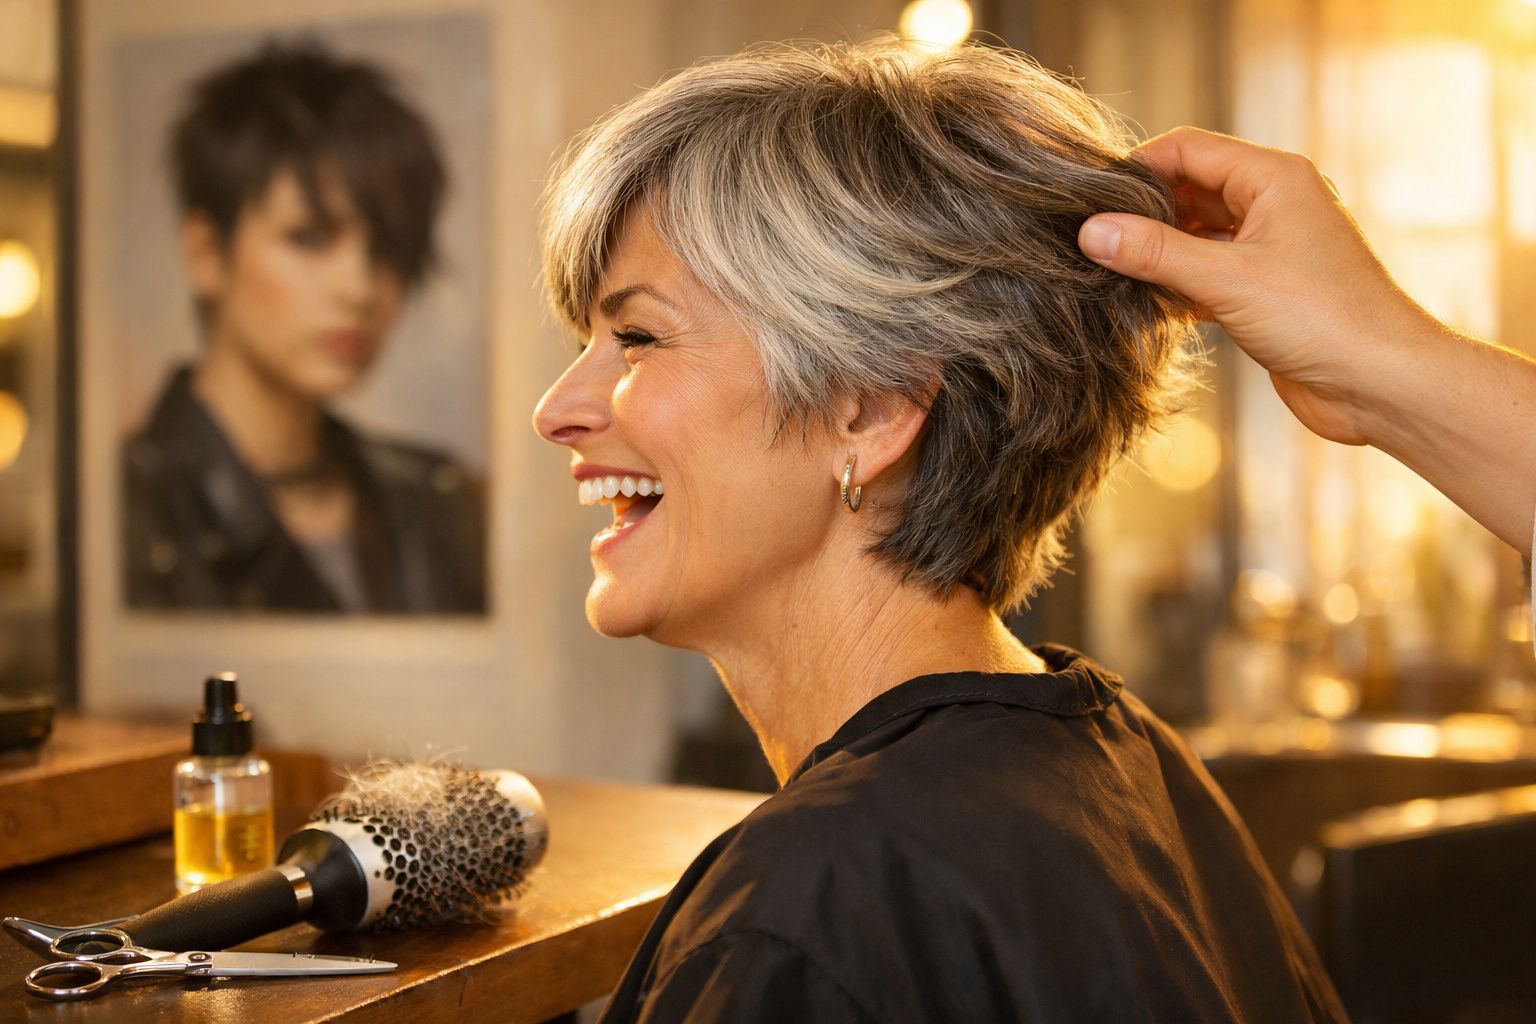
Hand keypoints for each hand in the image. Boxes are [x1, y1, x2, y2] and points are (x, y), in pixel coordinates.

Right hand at [1077, 127, 1428, 446]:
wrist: (1380, 384)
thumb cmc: (1323, 319)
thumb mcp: (1228, 280)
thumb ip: (1156, 253)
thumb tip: (1092, 231)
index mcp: (1274, 179)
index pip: (1188, 150)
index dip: (1138, 168)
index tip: (1091, 198)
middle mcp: (1273, 204)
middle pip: (1189, 190)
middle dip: (1143, 213)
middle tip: (1093, 240)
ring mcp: (1270, 248)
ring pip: (1196, 234)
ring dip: (1157, 253)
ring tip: (1110, 272)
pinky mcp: (1264, 290)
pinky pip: (1206, 272)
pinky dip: (1176, 284)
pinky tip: (1146, 304)